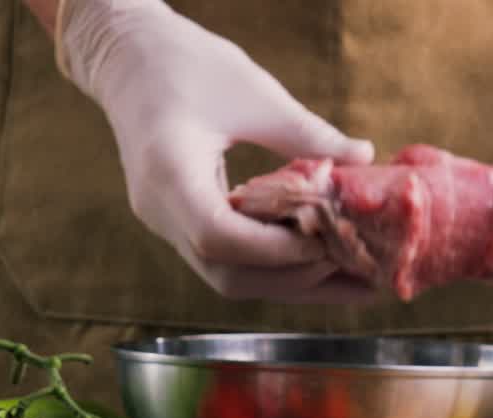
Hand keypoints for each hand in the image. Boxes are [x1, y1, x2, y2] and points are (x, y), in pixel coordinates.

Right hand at [56, 0, 376, 302]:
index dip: (277, 249)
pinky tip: (314, 256)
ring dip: (289, 281)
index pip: (218, 236)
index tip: (333, 242)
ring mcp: (164, 224)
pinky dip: (271, 264)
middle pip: (225, 273)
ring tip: (350, 273)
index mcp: (168, 172)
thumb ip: (305, 133)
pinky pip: (225, 259)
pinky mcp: (176, 224)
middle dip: (295, 278)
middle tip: (361, 270)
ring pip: (226, 276)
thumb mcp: (253, 92)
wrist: (129, 62)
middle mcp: (159, 211)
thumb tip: (363, 160)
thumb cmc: (186, 65)